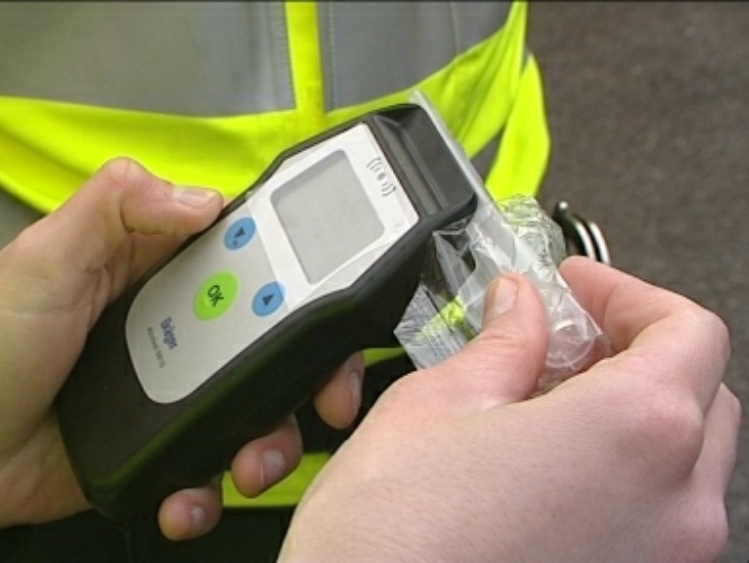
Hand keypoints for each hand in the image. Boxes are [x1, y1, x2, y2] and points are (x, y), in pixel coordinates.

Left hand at [0, 158, 365, 538]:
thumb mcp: (43, 259)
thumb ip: (113, 209)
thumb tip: (206, 199)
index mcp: (161, 267)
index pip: (254, 258)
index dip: (306, 277)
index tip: (337, 308)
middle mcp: (183, 326)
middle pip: (276, 342)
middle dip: (311, 375)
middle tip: (328, 405)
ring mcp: (179, 392)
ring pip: (258, 411)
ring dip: (271, 442)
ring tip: (246, 468)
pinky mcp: (166, 449)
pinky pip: (211, 468)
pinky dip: (209, 492)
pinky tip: (183, 502)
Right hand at [281, 257, 739, 561]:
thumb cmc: (392, 543)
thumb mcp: (436, 406)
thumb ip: (500, 345)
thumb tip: (518, 310)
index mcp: (635, 433)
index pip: (688, 330)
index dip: (628, 294)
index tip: (577, 291)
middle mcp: (673, 505)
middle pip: (699, 391)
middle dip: (635, 349)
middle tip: (562, 337)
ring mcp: (660, 559)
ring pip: (684, 458)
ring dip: (631, 411)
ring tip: (545, 400)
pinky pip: (656, 513)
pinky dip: (622, 472)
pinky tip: (545, 463)